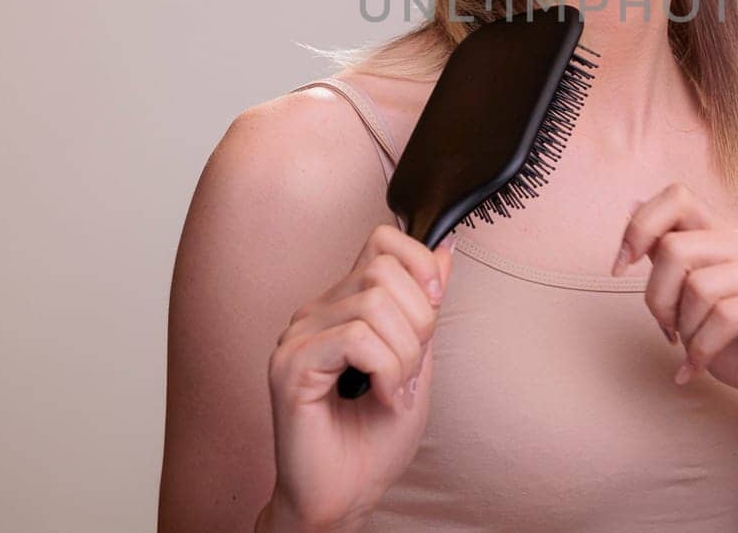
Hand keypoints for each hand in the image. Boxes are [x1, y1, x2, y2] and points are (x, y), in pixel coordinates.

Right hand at [264, 224, 455, 527]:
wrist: (343, 497)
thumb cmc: (374, 438)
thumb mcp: (417, 360)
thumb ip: (426, 306)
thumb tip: (446, 247)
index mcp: (342, 305)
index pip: (382, 240)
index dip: (420, 264)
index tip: (433, 309)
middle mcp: (315, 312)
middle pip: (385, 269)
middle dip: (419, 321)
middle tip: (411, 370)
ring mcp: (298, 336)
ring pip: (375, 304)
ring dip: (405, 355)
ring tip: (396, 391)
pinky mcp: (291, 365)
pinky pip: (356, 338)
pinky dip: (386, 370)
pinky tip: (382, 398)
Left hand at [612, 182, 737, 426]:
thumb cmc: (737, 346)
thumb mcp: (689, 301)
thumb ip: (668, 258)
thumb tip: (631, 205)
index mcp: (728, 235)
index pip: (678, 197)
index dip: (640, 228)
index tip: (621, 268)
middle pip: (675, 248)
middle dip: (657, 299)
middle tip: (668, 331)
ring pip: (699, 286)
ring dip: (685, 331)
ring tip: (692, 351)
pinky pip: (726, 316)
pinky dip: (701, 350)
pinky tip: (696, 368)